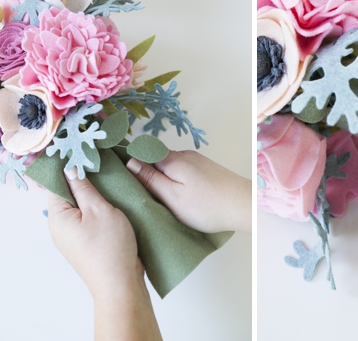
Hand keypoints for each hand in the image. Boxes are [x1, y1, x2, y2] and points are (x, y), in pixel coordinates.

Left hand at [48, 172, 161, 340]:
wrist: (121, 284)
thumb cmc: (110, 246)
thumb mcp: (99, 209)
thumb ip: (84, 187)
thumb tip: (71, 168)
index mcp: (57, 217)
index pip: (55, 183)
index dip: (66, 164)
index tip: (81, 148)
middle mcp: (60, 227)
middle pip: (66, 193)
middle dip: (80, 176)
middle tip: (97, 157)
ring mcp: (72, 235)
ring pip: (78, 204)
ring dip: (91, 190)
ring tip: (107, 172)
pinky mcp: (85, 241)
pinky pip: (86, 215)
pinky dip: (96, 204)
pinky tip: (111, 194)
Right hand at [126, 149, 251, 233]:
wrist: (241, 205)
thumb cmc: (205, 206)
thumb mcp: (172, 197)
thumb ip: (151, 179)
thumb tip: (130, 162)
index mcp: (173, 160)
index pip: (144, 151)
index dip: (130, 158)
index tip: (115, 169)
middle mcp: (184, 155)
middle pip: (157, 158)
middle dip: (144, 169)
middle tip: (131, 188)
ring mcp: (196, 161)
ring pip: (170, 165)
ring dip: (160, 175)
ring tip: (151, 194)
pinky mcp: (205, 170)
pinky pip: (182, 170)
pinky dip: (173, 178)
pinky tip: (173, 193)